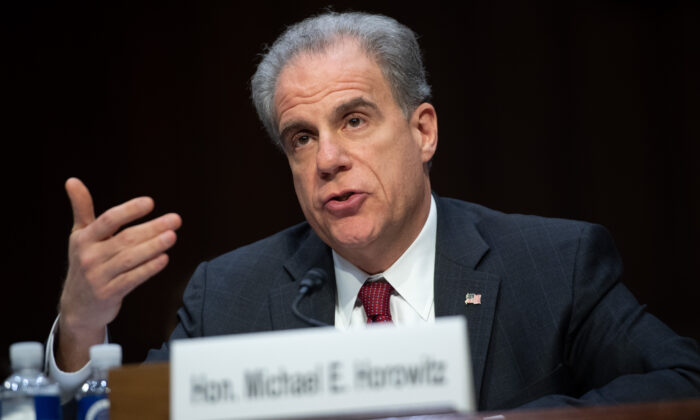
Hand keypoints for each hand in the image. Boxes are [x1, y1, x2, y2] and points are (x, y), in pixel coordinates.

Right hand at [56, 178, 181, 370]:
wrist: (78, 306)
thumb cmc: (85, 263)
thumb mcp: (79, 236)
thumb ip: (82, 208)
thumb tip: (72, 180)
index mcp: (84, 239)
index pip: (108, 221)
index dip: (129, 210)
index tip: (150, 202)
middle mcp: (89, 257)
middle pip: (125, 239)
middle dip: (153, 228)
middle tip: (175, 220)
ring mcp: (99, 276)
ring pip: (131, 259)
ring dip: (154, 246)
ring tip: (172, 236)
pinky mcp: (109, 294)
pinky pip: (133, 279)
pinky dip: (149, 268)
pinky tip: (164, 259)